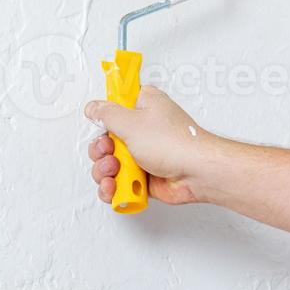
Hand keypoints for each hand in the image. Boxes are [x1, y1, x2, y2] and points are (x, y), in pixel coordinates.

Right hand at [85, 86, 213, 205]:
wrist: (196, 173)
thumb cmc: (174, 143)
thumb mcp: (131, 122)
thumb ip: (107, 114)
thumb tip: (94, 107)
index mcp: (145, 106)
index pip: (118, 103)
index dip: (107, 114)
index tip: (104, 122)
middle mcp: (144, 128)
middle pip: (107, 138)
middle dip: (101, 150)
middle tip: (109, 152)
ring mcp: (144, 152)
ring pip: (110, 162)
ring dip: (105, 170)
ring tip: (115, 172)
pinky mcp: (144, 174)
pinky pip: (119, 181)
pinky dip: (113, 186)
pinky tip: (116, 187)